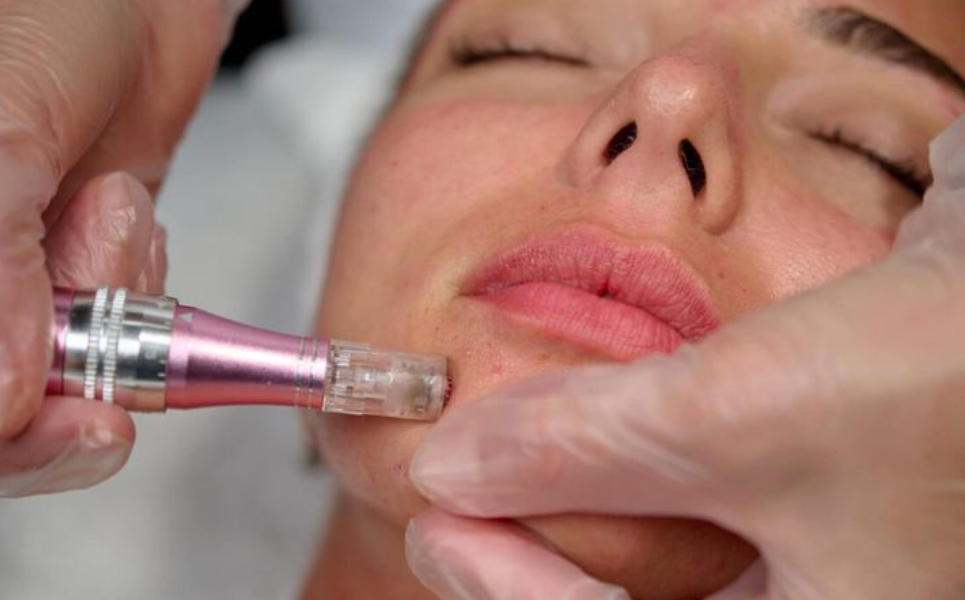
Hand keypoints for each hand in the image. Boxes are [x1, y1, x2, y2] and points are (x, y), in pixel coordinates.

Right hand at [0, 0, 238, 496]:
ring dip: (121, 309)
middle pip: (3, 422)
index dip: (8, 442)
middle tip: (119, 284)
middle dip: (85, 372)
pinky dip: (146, 293)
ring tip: (113, 202)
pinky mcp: (77, 282)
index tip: (94, 423)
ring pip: (75, 381)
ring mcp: (16, 292)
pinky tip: (126, 213)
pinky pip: (123, 339)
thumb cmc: (47, 20)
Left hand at [407, 117, 964, 599]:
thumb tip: (446, 466)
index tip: (434, 523)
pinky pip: (708, 517)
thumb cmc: (941, 364)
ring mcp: (839, 566)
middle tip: (451, 511)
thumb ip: (584, 449)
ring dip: (582, 516)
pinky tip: (591, 446)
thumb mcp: (738, 418)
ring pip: (669, 567)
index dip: (514, 593)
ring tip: (500, 476)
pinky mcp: (829, 501)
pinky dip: (639, 481)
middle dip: (539, 563)